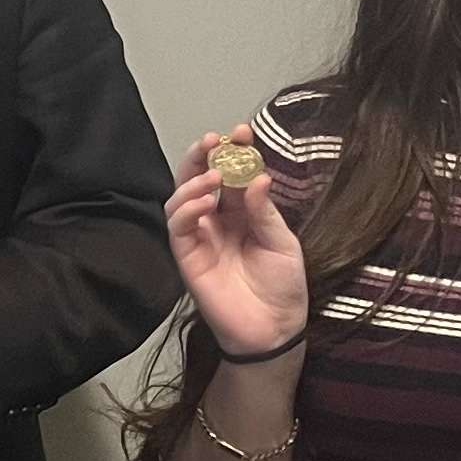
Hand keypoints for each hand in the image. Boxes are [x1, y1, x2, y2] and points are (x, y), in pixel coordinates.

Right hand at [166, 126, 308, 360]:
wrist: (274, 329)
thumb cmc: (283, 286)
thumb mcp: (282, 242)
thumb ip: (265, 211)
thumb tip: (257, 176)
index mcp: (243, 211)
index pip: (232, 173)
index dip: (234, 151)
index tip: (242, 131)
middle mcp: (217, 219)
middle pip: (199, 178)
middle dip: (203, 156)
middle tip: (214, 140)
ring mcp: (200, 237)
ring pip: (181, 197)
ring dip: (193, 181)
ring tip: (213, 177)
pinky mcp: (187, 256)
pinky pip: (178, 227)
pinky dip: (187, 209)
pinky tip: (205, 202)